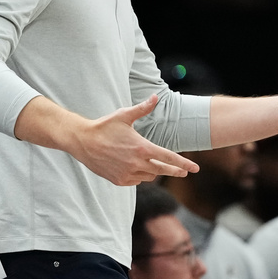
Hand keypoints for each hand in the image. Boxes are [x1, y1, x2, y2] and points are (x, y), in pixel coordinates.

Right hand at [71, 95, 199, 184]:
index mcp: (141, 147)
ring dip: (154, 171)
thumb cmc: (104, 126)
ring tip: (154, 164)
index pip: (169, 158)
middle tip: (185, 172)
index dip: (184, 163)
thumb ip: (143, 108)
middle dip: (175, 170)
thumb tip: (155, 97)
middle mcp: (136, 163)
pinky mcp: (119, 180)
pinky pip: (136, 181)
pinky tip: (137, 168)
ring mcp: (127, 174)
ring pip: (149, 176)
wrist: (82, 142)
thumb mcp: (124, 115)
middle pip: (162, 170)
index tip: (195, 168)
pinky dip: (140, 175)